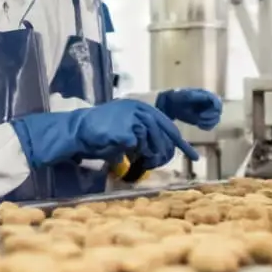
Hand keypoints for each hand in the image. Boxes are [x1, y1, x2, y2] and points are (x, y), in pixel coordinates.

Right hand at [12, 100, 197, 170]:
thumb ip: (143, 135)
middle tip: (153, 164)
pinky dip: (132, 156)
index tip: (194, 156)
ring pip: (153, 145)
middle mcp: (140, 110)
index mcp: (141, 108)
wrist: (78, 131)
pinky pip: (138, 149)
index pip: (168, 126)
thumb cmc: (100, 134)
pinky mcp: (127, 131)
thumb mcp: (126, 130)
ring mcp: (133, 119)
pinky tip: (123, 154)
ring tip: (137, 160)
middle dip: (163, 155)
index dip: (181, 143)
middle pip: (165, 137)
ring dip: (147, 157)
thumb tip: (162, 150)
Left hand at [155, 88, 222, 130]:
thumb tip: (207, 97)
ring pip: (216, 118)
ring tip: (199, 124)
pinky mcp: (203, 118)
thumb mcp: (185, 96)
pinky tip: (200, 126)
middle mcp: (209, 103)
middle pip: (218, 112)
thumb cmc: (177, 97)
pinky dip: (208, 126)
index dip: (213, 110)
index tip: (202, 115)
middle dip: (210, 118)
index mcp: (206, 95)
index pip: (217, 102)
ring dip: (209, 123)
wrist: (170, 104)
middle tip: (199, 120)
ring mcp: (207, 111)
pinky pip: (211, 124)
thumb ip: (197, 96)